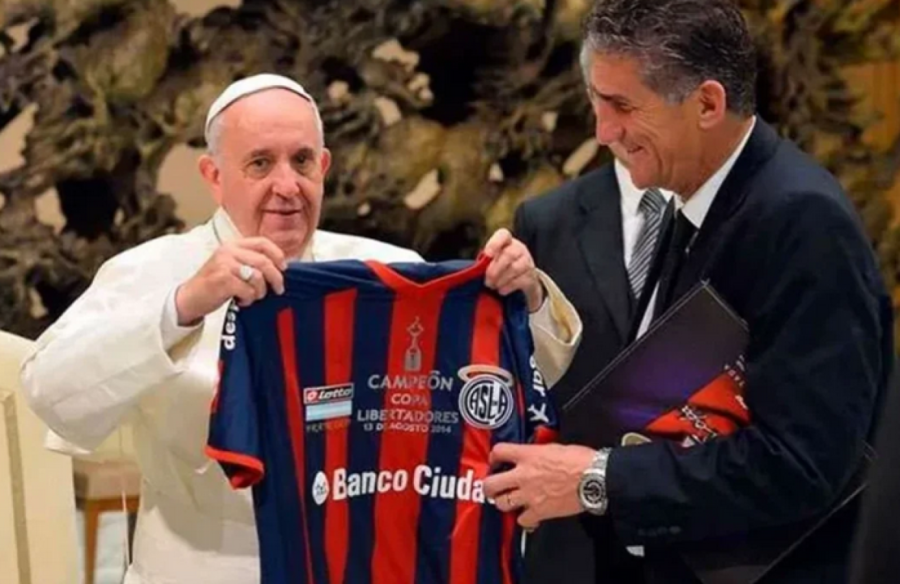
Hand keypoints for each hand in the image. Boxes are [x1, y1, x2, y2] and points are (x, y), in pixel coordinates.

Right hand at [175, 237, 286, 324]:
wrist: (189, 298)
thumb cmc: (214, 284)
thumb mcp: (231, 265)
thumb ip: (250, 261)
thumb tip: (279, 268)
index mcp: (232, 245)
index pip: (262, 242)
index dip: (277, 254)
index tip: (284, 267)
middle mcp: (228, 251)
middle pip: (264, 261)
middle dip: (276, 278)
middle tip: (278, 289)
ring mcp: (224, 265)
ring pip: (258, 277)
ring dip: (260, 292)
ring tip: (252, 297)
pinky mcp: (222, 280)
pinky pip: (248, 291)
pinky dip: (249, 299)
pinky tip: (241, 301)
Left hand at [482, 443, 596, 529]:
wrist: (596, 477)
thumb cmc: (581, 460)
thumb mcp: (555, 447)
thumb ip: (538, 452)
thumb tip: (533, 455)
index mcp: (528, 455)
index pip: (499, 451)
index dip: (494, 457)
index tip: (496, 461)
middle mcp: (524, 475)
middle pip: (491, 483)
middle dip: (490, 485)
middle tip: (494, 486)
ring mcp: (530, 495)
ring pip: (502, 504)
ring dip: (504, 502)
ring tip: (509, 501)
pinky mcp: (540, 511)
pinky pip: (522, 520)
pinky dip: (524, 519)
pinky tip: (530, 515)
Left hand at [483, 228, 543, 311]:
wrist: (521, 281)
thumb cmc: (500, 267)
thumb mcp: (492, 261)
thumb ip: (485, 261)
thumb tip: (477, 268)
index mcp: (507, 241)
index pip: (503, 235)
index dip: (495, 243)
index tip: (487, 254)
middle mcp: (519, 248)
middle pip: (508, 254)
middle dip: (495, 270)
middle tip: (487, 281)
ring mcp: (528, 261)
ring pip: (514, 268)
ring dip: (500, 279)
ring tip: (493, 286)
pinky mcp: (531, 276)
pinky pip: (520, 281)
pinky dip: (508, 287)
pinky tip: (501, 290)